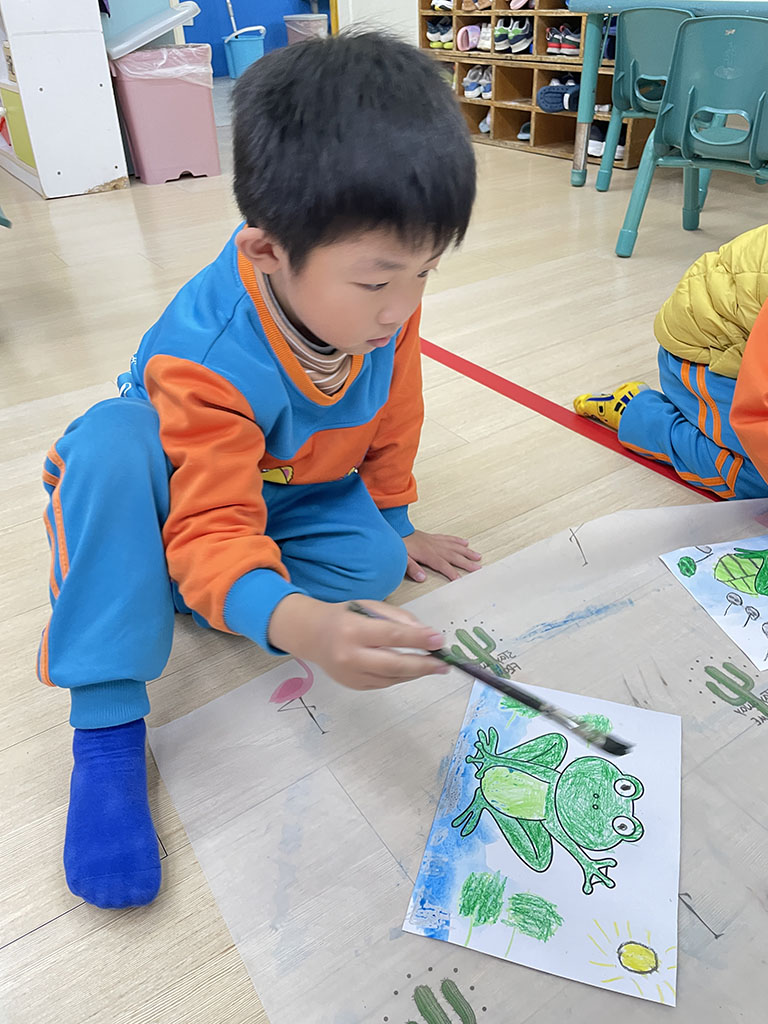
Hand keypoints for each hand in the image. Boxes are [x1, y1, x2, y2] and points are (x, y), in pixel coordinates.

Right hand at [268, 594, 449, 689]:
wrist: (312, 636)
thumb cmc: (345, 616)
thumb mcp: (370, 607)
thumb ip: (397, 619)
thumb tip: (426, 635)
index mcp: (353, 630)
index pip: (392, 636)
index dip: (418, 640)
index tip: (439, 640)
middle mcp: (351, 656)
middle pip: (394, 665)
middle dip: (423, 665)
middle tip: (444, 664)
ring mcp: (351, 675)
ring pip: (392, 678)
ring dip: (416, 672)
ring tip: (435, 667)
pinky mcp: (354, 686)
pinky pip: (385, 683)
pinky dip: (402, 676)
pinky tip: (414, 670)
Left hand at [404, 529, 481, 582]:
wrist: (395, 528)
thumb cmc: (399, 544)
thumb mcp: (402, 558)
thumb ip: (411, 568)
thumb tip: (421, 577)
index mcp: (427, 554)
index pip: (443, 565)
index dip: (451, 573)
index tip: (460, 579)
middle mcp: (434, 547)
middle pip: (454, 556)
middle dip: (466, 562)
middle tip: (478, 568)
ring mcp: (435, 541)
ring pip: (455, 547)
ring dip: (466, 552)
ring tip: (477, 556)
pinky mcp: (433, 537)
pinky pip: (449, 538)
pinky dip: (458, 541)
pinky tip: (464, 542)